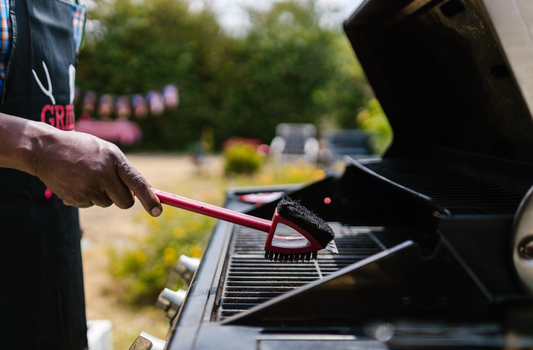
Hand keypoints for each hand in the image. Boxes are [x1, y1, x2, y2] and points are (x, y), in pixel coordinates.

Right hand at [31, 127, 161, 215]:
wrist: (45, 149)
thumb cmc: (82, 149)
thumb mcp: (106, 151)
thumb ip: (124, 170)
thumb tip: (146, 190)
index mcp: (113, 159)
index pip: (137, 182)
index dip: (150, 199)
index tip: (158, 212)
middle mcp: (102, 174)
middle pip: (125, 201)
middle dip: (123, 199)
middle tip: (112, 186)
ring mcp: (88, 187)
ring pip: (107, 202)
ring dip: (102, 194)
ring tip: (86, 176)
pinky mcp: (75, 198)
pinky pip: (91, 204)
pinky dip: (87, 197)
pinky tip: (76, 182)